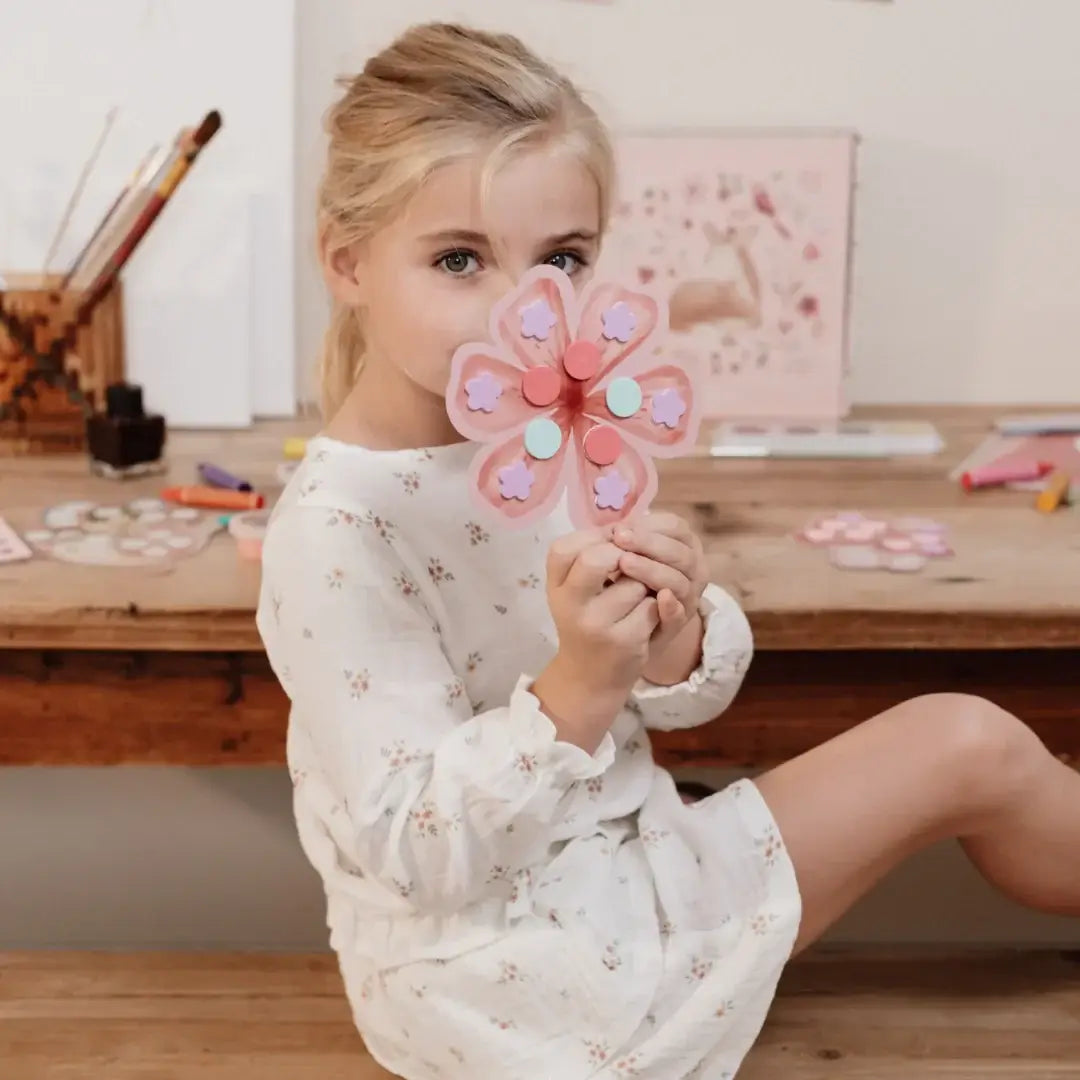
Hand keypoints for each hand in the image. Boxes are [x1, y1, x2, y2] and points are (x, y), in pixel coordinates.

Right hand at [531, 527, 659, 750]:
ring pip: (636, 581)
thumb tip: (624, 528)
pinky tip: (644, 620)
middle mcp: (568, 604)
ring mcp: (596, 624)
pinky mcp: (624, 640)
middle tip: (629, 569)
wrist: (591, 676)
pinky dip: (657, 608)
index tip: (612, 544)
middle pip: (601, 557)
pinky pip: (653, 605)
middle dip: (624, 558)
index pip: (567, 546)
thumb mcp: (575, 589)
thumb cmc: (587, 620)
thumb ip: (591, 554)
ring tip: (635, 600)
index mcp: (555, 585)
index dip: (597, 539)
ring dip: (645, 584)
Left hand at [612, 512, 707, 685]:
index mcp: (682, 546)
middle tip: (619, 538)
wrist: (617, 636)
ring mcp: (687, 598)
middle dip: (649, 543)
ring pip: (679, 581)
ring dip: (653, 570)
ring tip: (625, 562)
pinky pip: (679, 616)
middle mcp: (691, 570)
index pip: (675, 527)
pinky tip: (659, 599)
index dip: (649, 525)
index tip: (620, 526)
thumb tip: (612, 526)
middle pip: (680, 552)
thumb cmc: (619, 586)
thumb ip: (623, 539)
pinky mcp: (676, 625)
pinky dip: (671, 607)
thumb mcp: (621, 557)